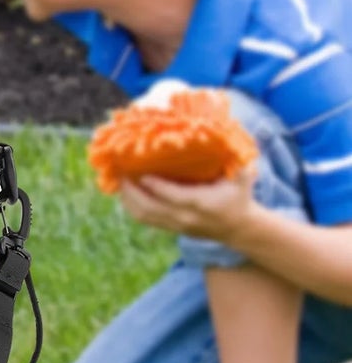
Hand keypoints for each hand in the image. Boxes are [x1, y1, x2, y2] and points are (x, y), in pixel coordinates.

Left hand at [117, 163, 257, 243]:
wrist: (238, 228)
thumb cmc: (238, 196)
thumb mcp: (242, 177)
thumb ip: (236, 159)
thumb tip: (224, 134)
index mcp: (201, 202)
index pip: (172, 195)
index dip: (155, 186)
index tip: (141, 173)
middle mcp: (185, 216)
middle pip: (150, 207)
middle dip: (132, 191)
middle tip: (122, 174)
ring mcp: (176, 225)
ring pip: (144, 215)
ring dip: (128, 199)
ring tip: (120, 181)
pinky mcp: (171, 229)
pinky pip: (146, 220)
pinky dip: (132, 207)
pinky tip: (126, 193)